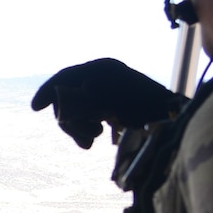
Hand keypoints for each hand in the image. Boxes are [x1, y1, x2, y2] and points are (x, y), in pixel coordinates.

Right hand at [31, 58, 176, 149]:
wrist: (177, 122)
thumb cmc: (156, 108)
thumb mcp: (132, 96)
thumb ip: (107, 90)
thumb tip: (85, 87)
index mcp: (104, 70)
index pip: (67, 76)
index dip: (49, 90)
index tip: (36, 108)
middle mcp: (100, 79)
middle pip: (66, 97)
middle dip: (69, 118)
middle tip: (86, 138)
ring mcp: (101, 96)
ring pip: (73, 111)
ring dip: (77, 127)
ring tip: (93, 140)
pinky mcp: (105, 111)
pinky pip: (83, 120)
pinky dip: (83, 132)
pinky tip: (92, 142)